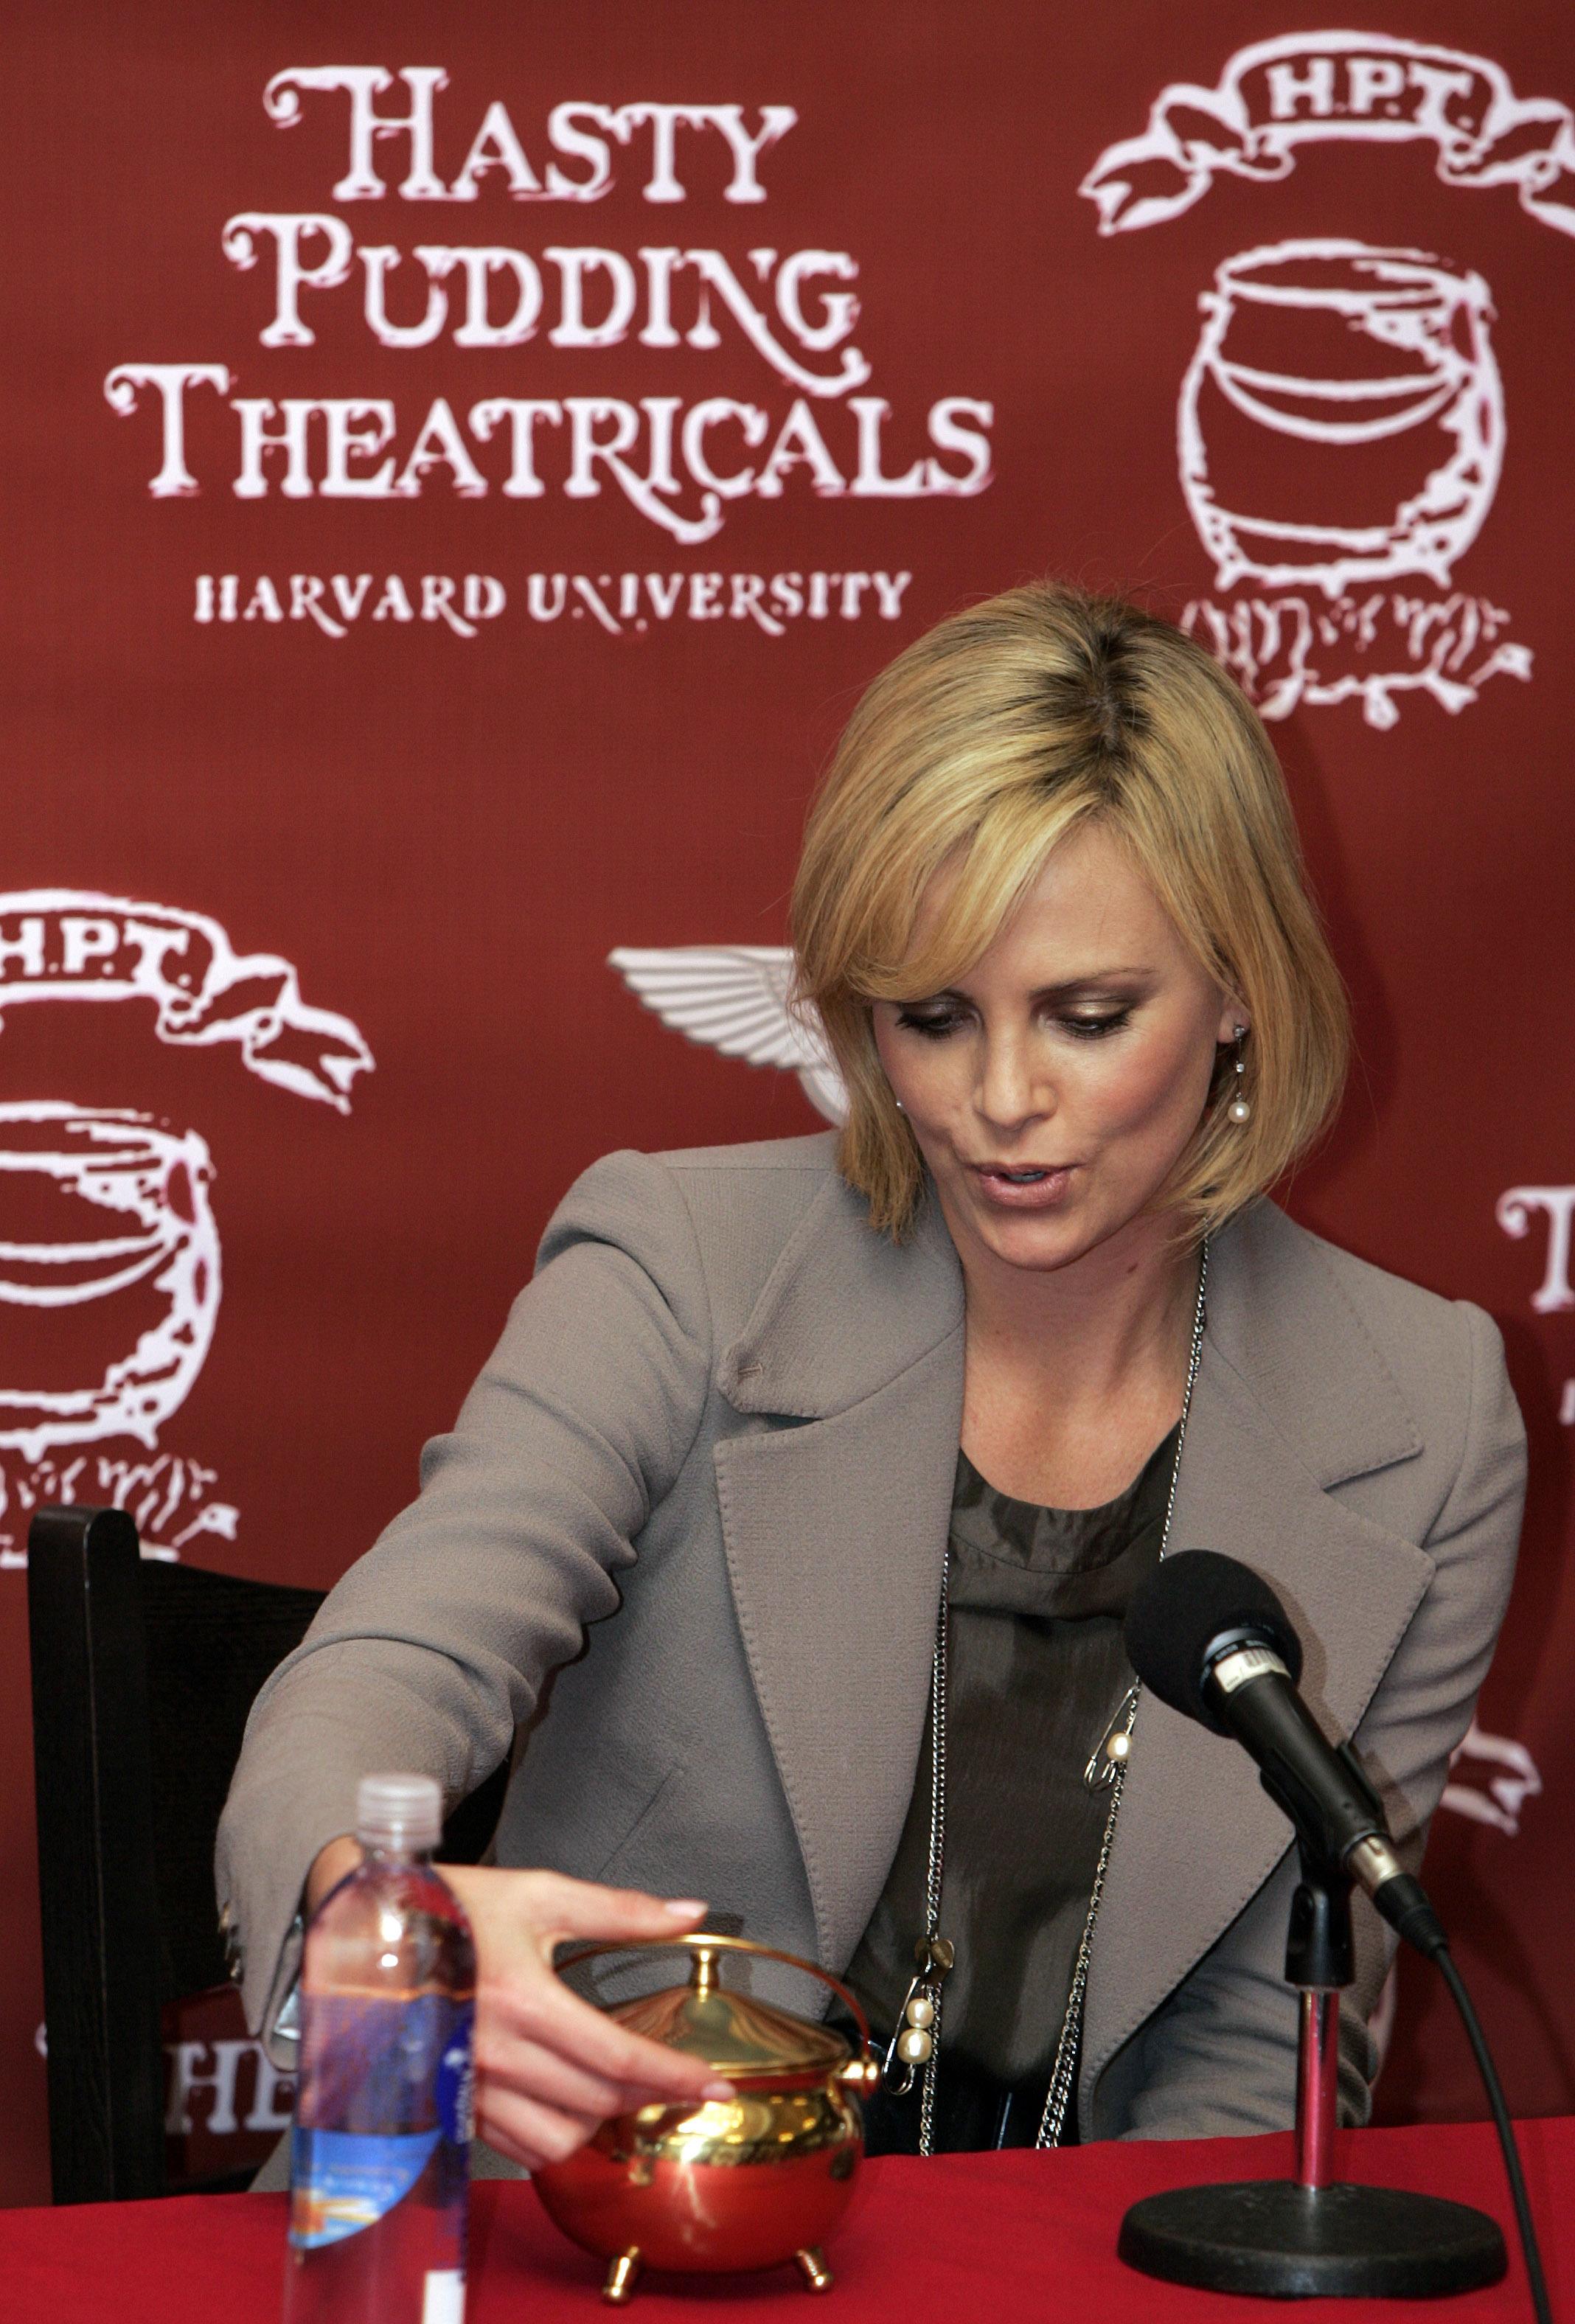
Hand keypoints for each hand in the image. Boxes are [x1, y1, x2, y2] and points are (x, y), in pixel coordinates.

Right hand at [436, 1866, 732, 2170]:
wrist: (367, 1928)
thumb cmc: (455, 1907)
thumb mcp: (540, 1894)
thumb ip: (621, 1910)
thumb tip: (691, 1913)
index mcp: (522, 1999)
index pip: (617, 2058)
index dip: (675, 2076)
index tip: (717, 2087)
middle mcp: (493, 2054)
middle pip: (596, 2104)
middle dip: (648, 2096)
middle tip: (675, 2078)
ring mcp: (466, 2087)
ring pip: (556, 2142)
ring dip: (598, 2123)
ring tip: (617, 2089)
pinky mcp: (448, 2105)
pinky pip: (514, 2144)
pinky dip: (550, 2132)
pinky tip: (565, 2098)